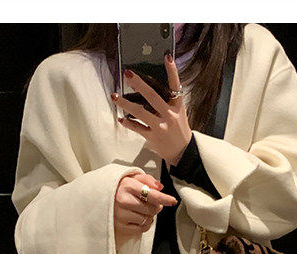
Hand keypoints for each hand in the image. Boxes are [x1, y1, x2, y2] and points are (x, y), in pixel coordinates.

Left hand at [111, 52, 192, 166]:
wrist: (182, 153)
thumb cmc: (179, 131)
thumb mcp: (178, 114)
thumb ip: (167, 102)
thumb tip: (149, 90)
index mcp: (177, 107)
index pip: (176, 86)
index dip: (172, 71)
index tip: (167, 57)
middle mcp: (169, 115)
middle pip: (153, 96)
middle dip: (139, 84)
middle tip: (127, 74)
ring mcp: (160, 127)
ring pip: (140, 112)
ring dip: (125, 103)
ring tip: (114, 96)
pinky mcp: (153, 137)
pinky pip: (137, 128)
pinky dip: (128, 123)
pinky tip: (120, 118)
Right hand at [113, 171, 176, 244]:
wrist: (100, 197)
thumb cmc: (118, 187)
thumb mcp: (131, 177)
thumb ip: (147, 179)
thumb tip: (160, 187)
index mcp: (127, 186)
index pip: (151, 194)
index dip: (164, 198)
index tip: (173, 201)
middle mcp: (124, 201)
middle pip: (152, 209)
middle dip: (156, 206)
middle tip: (151, 203)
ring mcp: (121, 215)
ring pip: (148, 219)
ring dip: (150, 215)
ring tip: (141, 209)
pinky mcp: (120, 226)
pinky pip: (142, 228)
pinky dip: (145, 224)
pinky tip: (139, 217)